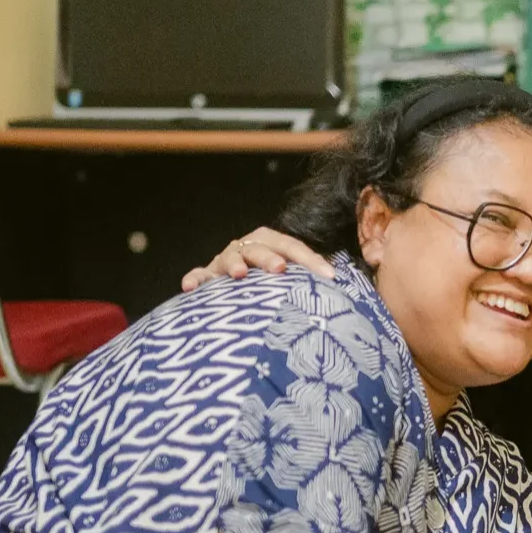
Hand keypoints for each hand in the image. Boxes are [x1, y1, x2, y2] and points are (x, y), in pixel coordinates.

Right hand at [179, 226, 335, 291]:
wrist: (239, 288)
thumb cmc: (272, 282)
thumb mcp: (292, 276)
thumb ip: (310, 277)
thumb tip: (340, 284)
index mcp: (272, 245)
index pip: (293, 248)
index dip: (311, 261)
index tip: (329, 277)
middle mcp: (248, 248)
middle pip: (260, 248)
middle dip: (269, 257)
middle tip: (280, 269)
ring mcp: (225, 261)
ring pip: (229, 258)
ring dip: (234, 264)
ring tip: (239, 275)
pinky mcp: (206, 276)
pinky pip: (198, 276)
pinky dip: (194, 279)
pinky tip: (190, 287)